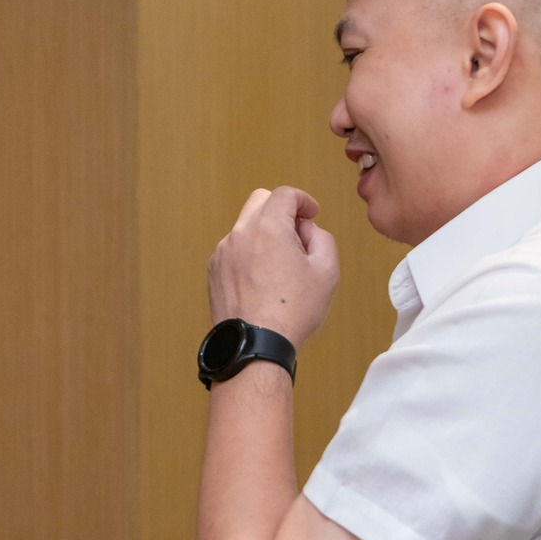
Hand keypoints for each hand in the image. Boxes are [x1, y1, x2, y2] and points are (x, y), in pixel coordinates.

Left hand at [207, 186, 340, 346]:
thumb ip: (321, 238)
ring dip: (265, 233)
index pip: (285, 194)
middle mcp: (240, 234)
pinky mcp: (214, 271)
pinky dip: (249, 253)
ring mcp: (222, 253)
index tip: (311, 214)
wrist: (255, 345)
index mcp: (268, 228)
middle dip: (282, 211)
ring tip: (281, 265)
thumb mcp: (326, 271)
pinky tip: (262, 280)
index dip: (303, 201)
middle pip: (260, 201)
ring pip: (246, 227)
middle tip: (297, 235)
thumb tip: (306, 230)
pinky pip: (234, 249)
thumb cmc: (292, 312)